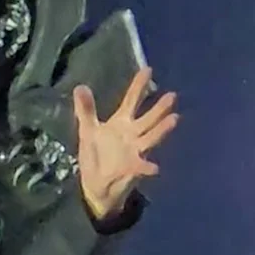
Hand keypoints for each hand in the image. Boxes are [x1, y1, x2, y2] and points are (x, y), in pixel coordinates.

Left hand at [73, 66, 179, 221]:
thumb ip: (85, 110)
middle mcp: (132, 134)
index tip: (148, 69)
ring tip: (174, 119)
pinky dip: (148, 167)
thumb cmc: (95, 155)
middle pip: (148, 118)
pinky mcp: (133, 169)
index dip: (139, 85)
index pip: (132, 100)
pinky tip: (154, 168)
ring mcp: (135, 151)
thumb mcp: (87, 131)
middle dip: (159, 108)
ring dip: (161, 129)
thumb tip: (80, 87)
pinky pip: (143, 167)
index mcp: (121, 123)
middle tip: (172, 95)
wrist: (96, 185)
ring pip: (151, 137)